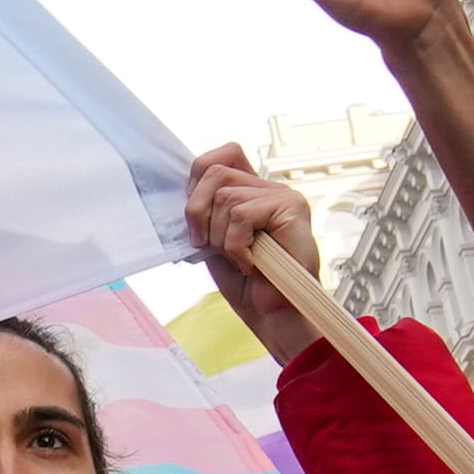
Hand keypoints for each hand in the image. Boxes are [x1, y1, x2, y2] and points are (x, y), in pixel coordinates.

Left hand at [184, 147, 323, 363]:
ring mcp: (283, 196)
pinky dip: (236, 247)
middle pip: (215, 172)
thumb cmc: (249, 286)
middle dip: (198, 212)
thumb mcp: (215, 242)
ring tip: (239, 260)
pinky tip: (251, 265)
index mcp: (251, 191)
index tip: (195, 219)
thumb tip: (181, 192)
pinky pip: (242, 215)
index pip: (221, 155)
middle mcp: (269, 188)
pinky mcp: (292, 208)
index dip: (198, 179)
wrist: (276, 317)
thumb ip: (205, 213)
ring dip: (221, 238)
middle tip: (207, 246)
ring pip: (225, 197)